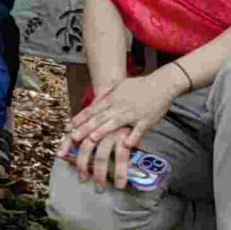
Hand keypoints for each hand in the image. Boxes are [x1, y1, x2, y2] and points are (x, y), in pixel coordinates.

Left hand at [58, 69, 183, 185]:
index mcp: (112, 98)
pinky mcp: (146, 120)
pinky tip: (126, 145)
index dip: (80, 118)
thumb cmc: (140, 86)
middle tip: (73, 137)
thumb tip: (94, 100)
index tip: (69, 126)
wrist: (161, 84)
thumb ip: (107, 93)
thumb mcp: (120, 86)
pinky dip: (133, 137)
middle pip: (100, 118)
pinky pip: (139, 130)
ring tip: (91, 139)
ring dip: (102, 131)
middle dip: (86, 128)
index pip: (93, 109)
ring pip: (115, 123)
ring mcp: (133, 114)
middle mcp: (120, 106)